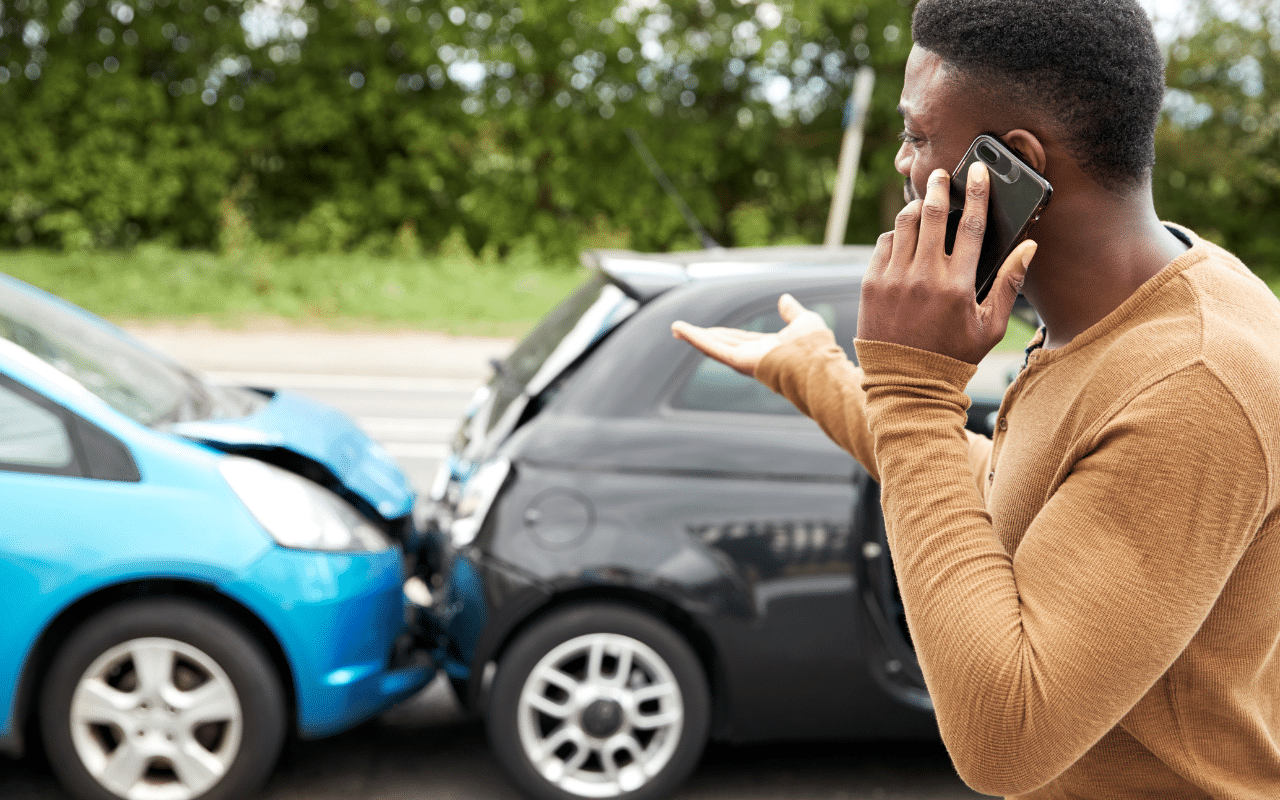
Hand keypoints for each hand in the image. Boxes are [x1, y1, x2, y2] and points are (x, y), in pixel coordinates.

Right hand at [671, 293, 829, 376]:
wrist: (817, 364)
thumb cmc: (816, 347)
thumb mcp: (804, 321)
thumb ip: (792, 312)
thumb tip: (784, 299)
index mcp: (769, 349)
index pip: (741, 340)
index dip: (724, 334)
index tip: (711, 330)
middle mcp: (754, 356)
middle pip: (723, 344)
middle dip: (703, 337)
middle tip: (683, 331)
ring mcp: (745, 360)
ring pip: (714, 346)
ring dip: (694, 337)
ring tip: (676, 329)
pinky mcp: (738, 361)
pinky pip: (713, 348)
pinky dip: (695, 339)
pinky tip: (680, 330)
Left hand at [857, 162, 1037, 363]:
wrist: (905, 382)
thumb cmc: (953, 356)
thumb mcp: (990, 325)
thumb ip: (1009, 283)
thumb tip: (1029, 247)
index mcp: (958, 284)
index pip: (972, 225)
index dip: (976, 193)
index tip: (977, 172)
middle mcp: (924, 276)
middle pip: (933, 214)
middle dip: (938, 187)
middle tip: (941, 174)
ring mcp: (894, 278)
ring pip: (904, 224)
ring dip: (915, 206)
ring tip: (922, 201)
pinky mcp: (870, 284)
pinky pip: (883, 244)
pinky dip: (895, 234)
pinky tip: (904, 235)